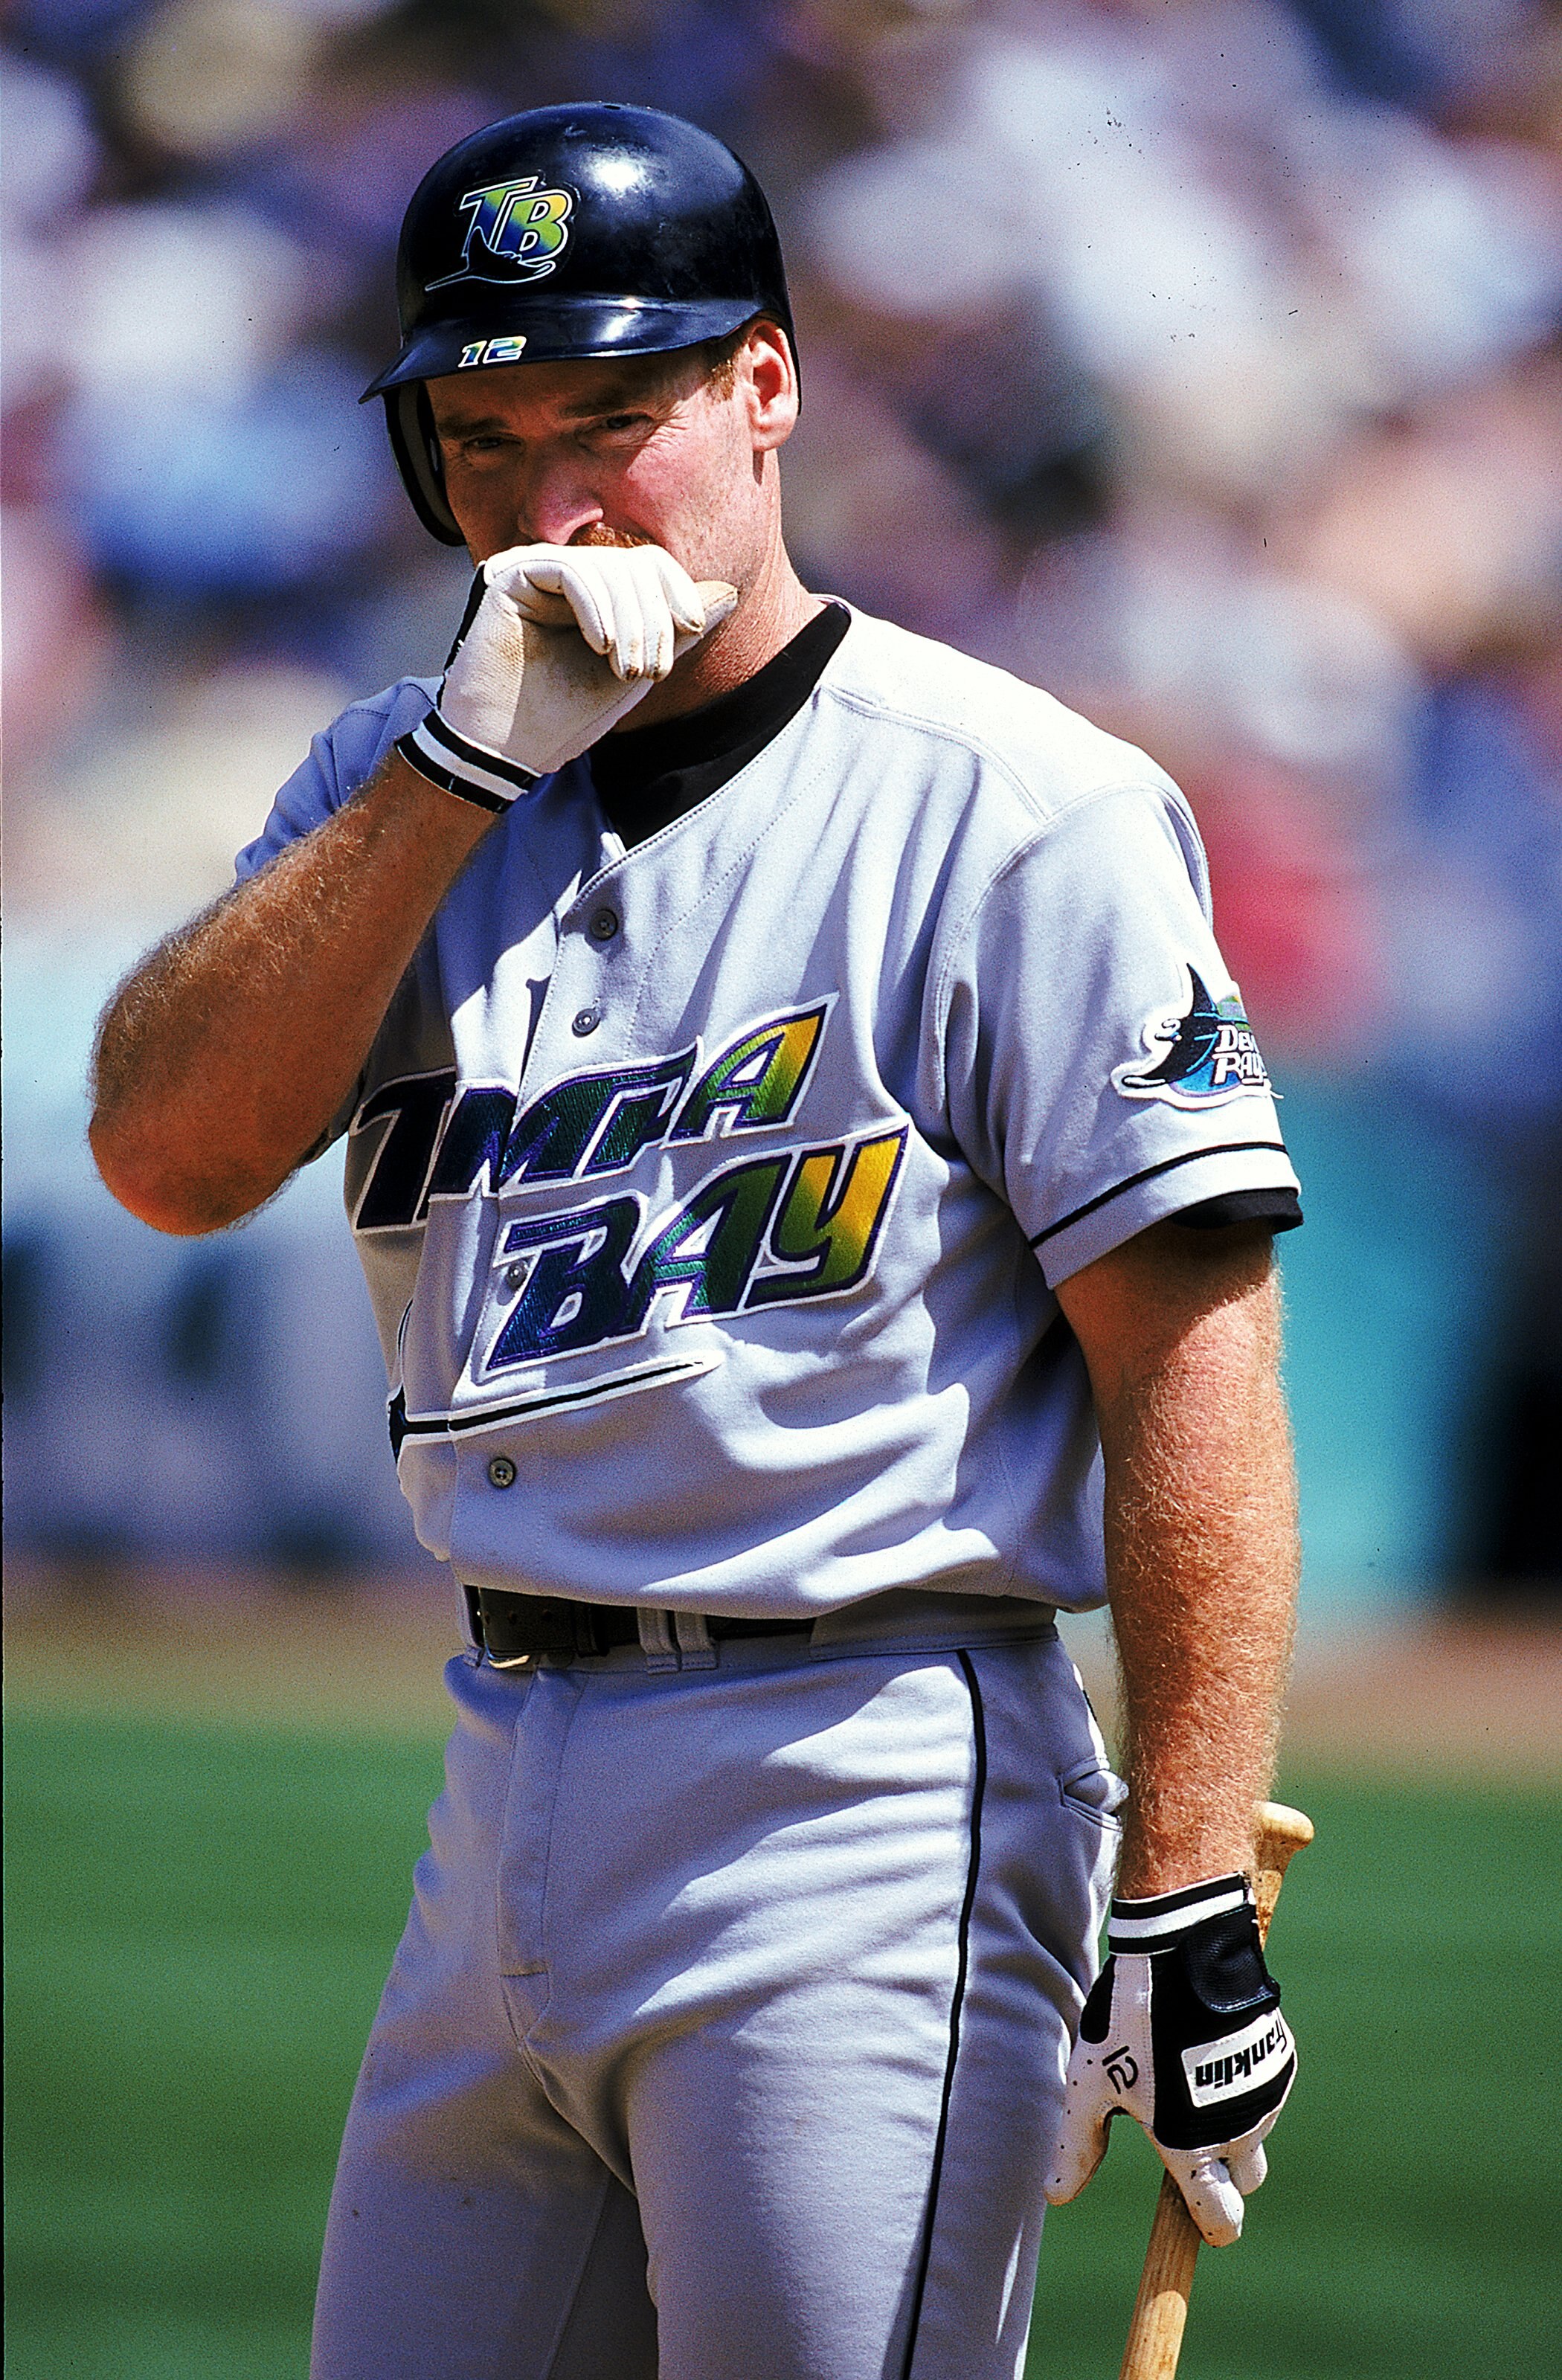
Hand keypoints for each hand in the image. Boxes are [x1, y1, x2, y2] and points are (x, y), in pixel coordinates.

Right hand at [396, 543, 737, 809]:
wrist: (507, 749)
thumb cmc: (566, 716)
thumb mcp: (636, 670)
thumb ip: (675, 631)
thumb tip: (729, 592)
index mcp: (594, 590)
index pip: (648, 565)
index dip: (677, 589)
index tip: (693, 628)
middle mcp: (563, 573)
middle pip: (632, 565)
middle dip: (653, 618)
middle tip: (650, 671)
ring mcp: (533, 570)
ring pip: (606, 568)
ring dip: (629, 622)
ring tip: (625, 670)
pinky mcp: (507, 575)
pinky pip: (569, 570)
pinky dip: (595, 607)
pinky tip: (600, 647)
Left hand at [1045, 1873, 1295, 2246]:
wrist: (1183, 1952)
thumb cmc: (1129, 2020)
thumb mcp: (1092, 2082)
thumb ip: (1078, 2144)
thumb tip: (1056, 2195)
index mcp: (1193, 2148)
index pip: (1221, 2219)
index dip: (1212, 2224)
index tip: (1201, 2215)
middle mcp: (1240, 2132)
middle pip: (1245, 2179)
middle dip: (1224, 2168)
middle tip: (1186, 2129)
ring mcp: (1266, 2096)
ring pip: (1256, 2130)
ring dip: (1233, 2117)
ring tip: (1189, 2067)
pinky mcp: (1281, 2060)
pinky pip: (1267, 2090)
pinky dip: (1246, 2079)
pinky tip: (1213, 2044)